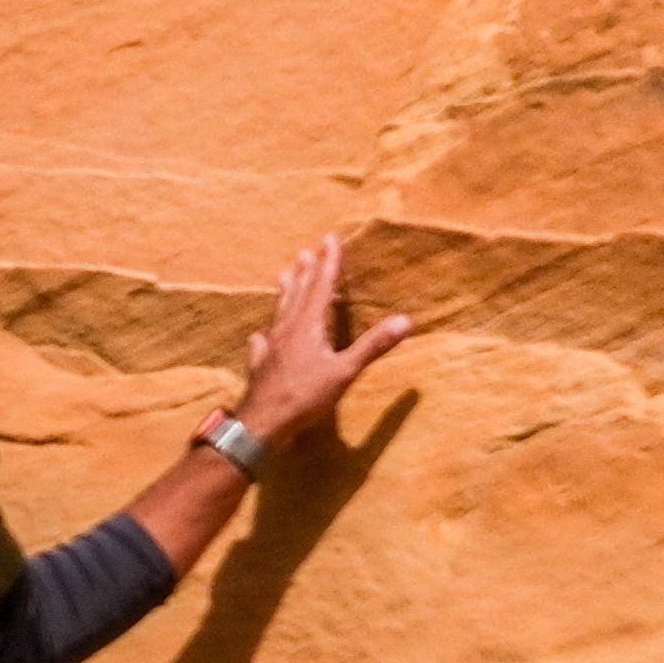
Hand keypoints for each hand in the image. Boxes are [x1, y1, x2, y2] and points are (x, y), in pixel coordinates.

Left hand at [234, 230, 423, 444]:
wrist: (262, 423)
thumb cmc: (304, 396)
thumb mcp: (345, 371)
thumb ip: (373, 346)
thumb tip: (406, 320)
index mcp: (308, 326)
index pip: (322, 286)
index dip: (329, 262)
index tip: (331, 238)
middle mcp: (287, 330)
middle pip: (298, 294)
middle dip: (306, 272)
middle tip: (307, 251)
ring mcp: (271, 347)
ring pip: (279, 312)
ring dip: (285, 293)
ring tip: (284, 274)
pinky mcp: (261, 366)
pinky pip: (262, 344)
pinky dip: (264, 335)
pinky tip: (257, 335)